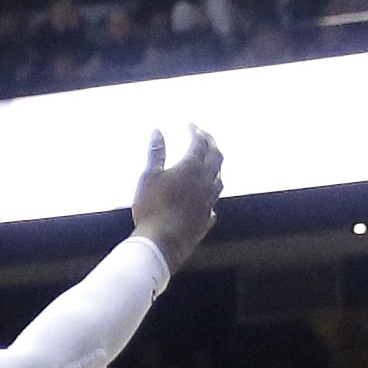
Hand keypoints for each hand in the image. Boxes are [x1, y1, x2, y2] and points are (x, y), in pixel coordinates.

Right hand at [132, 124, 224, 266]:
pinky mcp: (207, 218)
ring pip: (219, 179)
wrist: (162, 242)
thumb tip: (158, 131)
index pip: (199, 143)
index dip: (196, 131)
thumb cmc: (151, 208)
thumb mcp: (148, 176)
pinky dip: (211, 194)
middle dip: (211, 143)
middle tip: (205, 137)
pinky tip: (206, 197)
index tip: (190, 125)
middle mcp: (205, 181)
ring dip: (215, 167)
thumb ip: (156, 153)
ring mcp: (209, 201)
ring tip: (209, 164)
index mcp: (191, 168)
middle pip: (216, 157)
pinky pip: (213, 202)